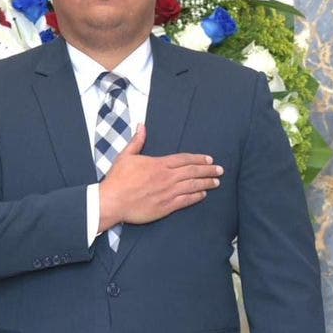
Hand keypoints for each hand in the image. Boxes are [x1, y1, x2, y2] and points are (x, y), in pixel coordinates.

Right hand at [97, 125, 222, 228]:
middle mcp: (166, 177)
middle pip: (192, 172)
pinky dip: (195, 197)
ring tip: (216, 182)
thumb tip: (142, 126)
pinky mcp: (165, 207)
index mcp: (158, 164)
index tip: (209, 159)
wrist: (112, 201)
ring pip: (192, 186)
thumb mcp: (126, 156)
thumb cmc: (117, 179)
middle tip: (220, 170)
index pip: (184, 159)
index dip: (198, 159)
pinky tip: (203, 195)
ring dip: (206, 183)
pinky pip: (185, 201)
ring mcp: (167, 193)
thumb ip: (137, 141)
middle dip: (208, 170)